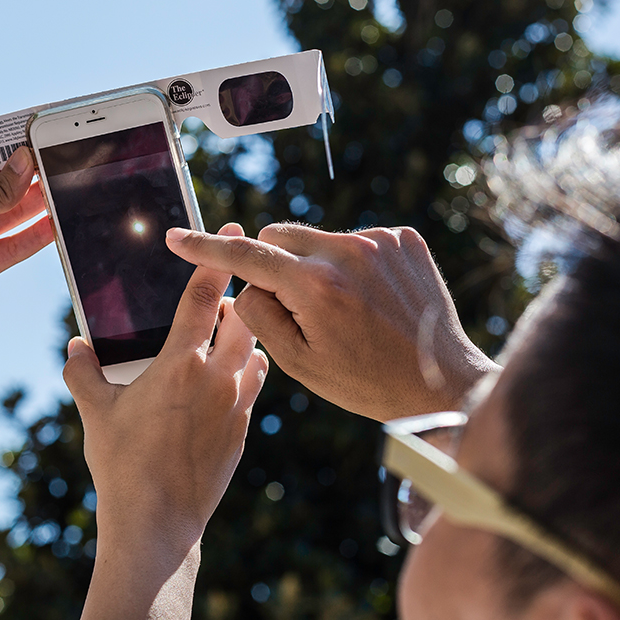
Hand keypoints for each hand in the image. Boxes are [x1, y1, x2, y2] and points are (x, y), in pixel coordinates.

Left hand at [0, 147, 52, 335]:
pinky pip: (13, 247)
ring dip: (37, 204)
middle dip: (29, 176)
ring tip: (66, 189)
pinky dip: (35, 237)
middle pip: (2, 184)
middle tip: (61, 162)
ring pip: (12, 215)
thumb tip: (25, 165)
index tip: (40, 137)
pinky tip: (55, 224)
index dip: (10, 147)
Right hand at [63, 222, 267, 619]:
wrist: (158, 523)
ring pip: (254, 353)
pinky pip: (253, 388)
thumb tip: (75, 346)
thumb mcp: (95, 413)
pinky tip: (224, 383)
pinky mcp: (243, 431)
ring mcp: (236, 406)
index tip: (233, 229)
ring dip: (243, 339)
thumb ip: (82, 373)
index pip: (204, 297)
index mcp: (179, 364)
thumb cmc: (122, 464)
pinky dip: (244, 375)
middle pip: (243, 319)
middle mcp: (216, 378)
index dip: (218, 259)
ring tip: (224, 340)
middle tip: (225, 294)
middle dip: (237, 300)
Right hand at [166, 223, 498, 421]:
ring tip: (345, 309)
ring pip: (316, 238)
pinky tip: (371, 298)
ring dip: (314, 265)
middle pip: (279, 237)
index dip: (205, 248)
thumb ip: (258, 315)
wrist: (443, 382)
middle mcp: (348, 251)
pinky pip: (352, 239)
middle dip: (275, 265)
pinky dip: (349, 263)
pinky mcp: (403, 238)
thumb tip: (247, 282)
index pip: (246, 256)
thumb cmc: (366, 381)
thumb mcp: (298, 362)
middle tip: (299, 310)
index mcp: (316, 286)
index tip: (177, 236)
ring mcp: (380, 240)